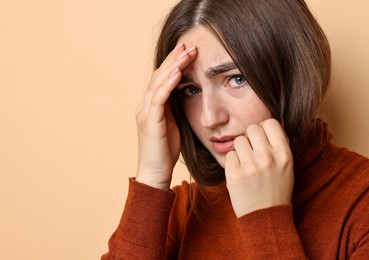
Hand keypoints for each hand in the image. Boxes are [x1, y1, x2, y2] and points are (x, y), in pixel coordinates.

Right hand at [135, 43, 196, 188]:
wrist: (155, 172)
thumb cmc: (166, 151)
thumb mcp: (173, 124)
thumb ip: (175, 108)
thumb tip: (186, 94)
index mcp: (151, 106)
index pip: (161, 78)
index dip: (173, 63)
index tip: (187, 50)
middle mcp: (145, 105)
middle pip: (158, 75)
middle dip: (174, 59)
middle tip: (189, 45)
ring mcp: (145, 113)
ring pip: (157, 83)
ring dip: (172, 66)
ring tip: (186, 53)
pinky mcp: (149, 122)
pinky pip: (158, 98)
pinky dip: (167, 84)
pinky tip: (178, 73)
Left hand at [225, 118, 293, 216]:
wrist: (265, 217)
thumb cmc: (276, 189)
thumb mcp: (287, 167)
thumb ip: (278, 146)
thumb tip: (264, 125)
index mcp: (284, 155)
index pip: (270, 122)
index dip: (264, 128)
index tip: (263, 138)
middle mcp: (268, 158)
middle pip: (252, 128)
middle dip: (251, 137)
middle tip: (253, 151)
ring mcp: (250, 166)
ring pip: (239, 140)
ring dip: (241, 149)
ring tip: (247, 164)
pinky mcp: (234, 174)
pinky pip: (229, 154)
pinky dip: (233, 162)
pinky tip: (240, 173)